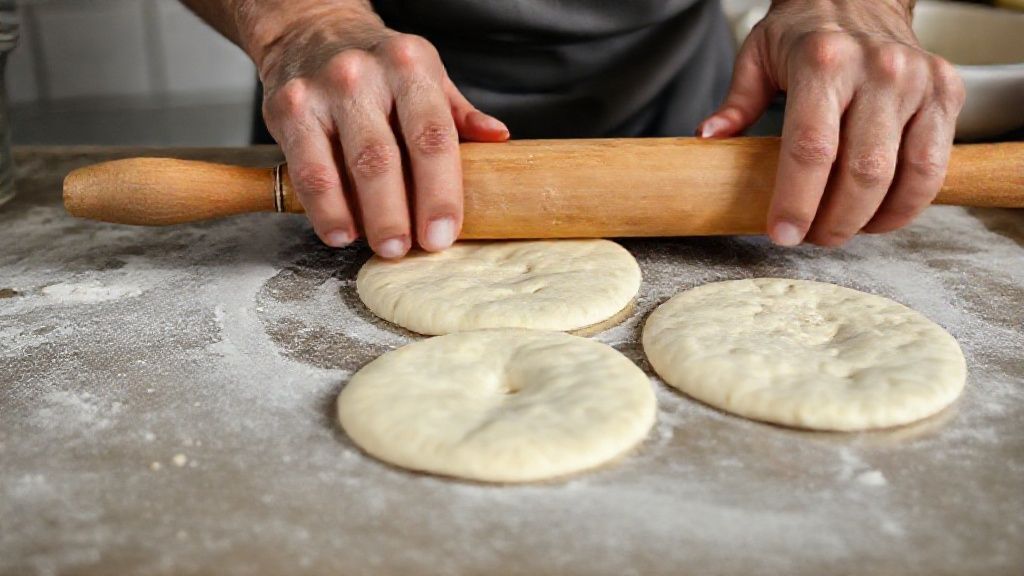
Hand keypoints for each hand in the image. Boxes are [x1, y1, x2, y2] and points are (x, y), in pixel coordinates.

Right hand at [257, 10, 508, 256]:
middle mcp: (362, 74)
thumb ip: (459, 114)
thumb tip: (499, 140)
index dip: (440, 191)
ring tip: (380, 246)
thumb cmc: (380, 68)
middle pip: (383, 158)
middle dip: (397, 213)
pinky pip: (306, 171)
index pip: (432, 135)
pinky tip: (340, 232)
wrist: (312, 32)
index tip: (444, 233)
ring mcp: (319, 91)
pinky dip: (324, 209)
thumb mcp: (427, 77)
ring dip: (362, 217)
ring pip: (341, 167)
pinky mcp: (286, 110)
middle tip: (407, 249)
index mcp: (410, 66)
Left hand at [698, 0, 964, 246]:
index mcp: (823, 61)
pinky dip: (908, 202)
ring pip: (903, 174)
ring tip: (843, 230)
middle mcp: (878, 69)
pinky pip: (934, 164)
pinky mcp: (946, 92)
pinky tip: (880, 215)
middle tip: (813, 238)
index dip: (797, 201)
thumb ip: (736, 103)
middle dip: (835, 220)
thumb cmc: (805, 31)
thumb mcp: (758, 56)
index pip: (812, 148)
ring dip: (872, 218)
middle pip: (862, 170)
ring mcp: (918, 81)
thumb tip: (707, 140)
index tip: (782, 234)